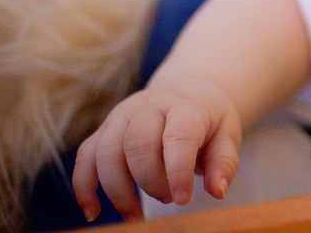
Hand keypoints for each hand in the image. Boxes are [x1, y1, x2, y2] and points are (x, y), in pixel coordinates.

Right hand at [71, 76, 241, 221]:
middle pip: (137, 143)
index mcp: (184, 107)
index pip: (178, 136)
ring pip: (106, 153)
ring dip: (118, 191)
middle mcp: (148, 107)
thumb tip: (217, 191)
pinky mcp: (103, 131)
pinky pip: (84, 158)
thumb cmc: (207, 121)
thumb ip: (223, 163)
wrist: (184, 93)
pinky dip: (84, 187)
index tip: (182, 199)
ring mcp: (120, 117)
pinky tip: (94, 212)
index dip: (178, 170)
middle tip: (168, 199)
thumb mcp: (226, 135)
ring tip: (136, 216)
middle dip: (149, 181)